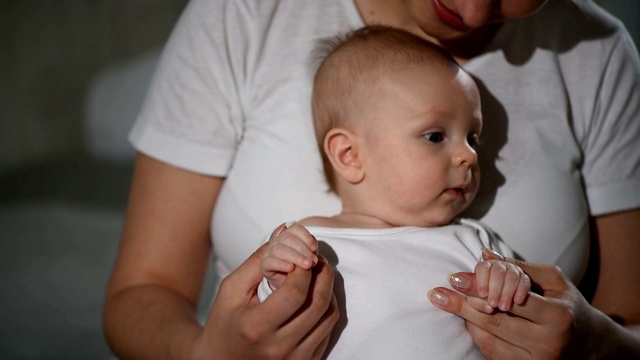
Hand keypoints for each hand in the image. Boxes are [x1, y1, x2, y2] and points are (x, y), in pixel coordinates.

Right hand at [192, 236, 338, 359]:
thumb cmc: (224, 322)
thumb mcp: (232, 288)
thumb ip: (259, 258)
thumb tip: (284, 229)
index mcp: (256, 327)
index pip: (295, 292)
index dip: (304, 269)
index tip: (302, 257)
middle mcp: (277, 347)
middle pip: (317, 305)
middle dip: (323, 275)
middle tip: (318, 260)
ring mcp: (293, 359)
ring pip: (328, 318)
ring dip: (329, 291)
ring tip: (318, 276)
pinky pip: (328, 333)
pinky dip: (327, 310)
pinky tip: (315, 297)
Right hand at [261, 223, 318, 288]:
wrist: (290, 286)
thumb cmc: (301, 270)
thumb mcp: (309, 258)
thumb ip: (311, 250)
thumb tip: (313, 248)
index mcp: (289, 236)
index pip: (296, 229)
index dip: (306, 237)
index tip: (315, 248)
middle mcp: (278, 242)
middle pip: (288, 238)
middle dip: (303, 249)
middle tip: (313, 261)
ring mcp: (270, 253)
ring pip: (279, 249)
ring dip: (295, 257)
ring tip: (306, 266)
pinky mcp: (265, 265)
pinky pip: (270, 261)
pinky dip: (281, 264)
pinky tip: (291, 268)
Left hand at [428, 254, 612, 358]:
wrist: (590, 345)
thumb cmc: (568, 305)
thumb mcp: (553, 280)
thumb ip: (519, 268)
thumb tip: (485, 255)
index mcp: (558, 316)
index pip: (511, 299)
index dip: (480, 288)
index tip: (454, 278)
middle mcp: (549, 343)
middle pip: (496, 323)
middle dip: (463, 307)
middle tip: (437, 294)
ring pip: (491, 343)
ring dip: (468, 322)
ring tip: (451, 305)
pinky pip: (493, 356)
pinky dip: (478, 337)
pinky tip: (469, 322)